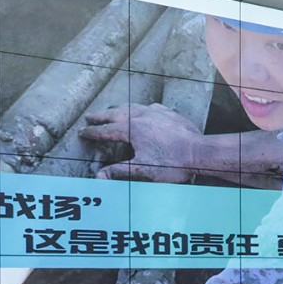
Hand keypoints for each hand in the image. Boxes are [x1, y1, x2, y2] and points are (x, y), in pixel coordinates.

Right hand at [80, 102, 205, 182]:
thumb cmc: (173, 163)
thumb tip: (99, 177)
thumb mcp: (143, 169)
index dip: (93, 132)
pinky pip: (151, 107)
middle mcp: (141, 116)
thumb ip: (119, 171)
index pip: (106, 130)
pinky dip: (141, 108)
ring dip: (119, 109)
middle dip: (102, 116)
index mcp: (132, 129)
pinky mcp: (169, 113)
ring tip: (112, 110)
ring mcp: (156, 112)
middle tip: (90, 116)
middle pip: (116, 113)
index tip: (82, 132)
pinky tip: (143, 111)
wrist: (200, 152)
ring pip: (132, 106)